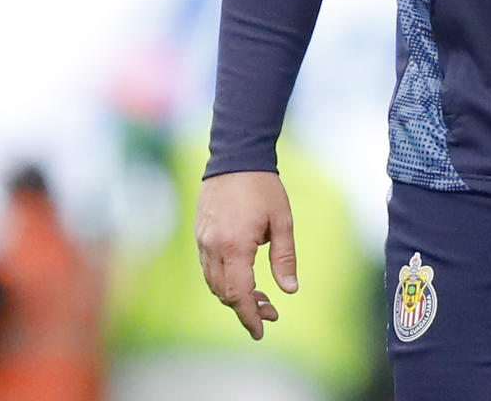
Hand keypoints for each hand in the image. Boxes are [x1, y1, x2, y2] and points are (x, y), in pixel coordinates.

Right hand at [196, 170, 297, 340]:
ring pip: (214, 283)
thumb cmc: (264, 188)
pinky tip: (244, 279)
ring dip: (234, 296)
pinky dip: (224, 280)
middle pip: (224, 293)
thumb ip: (285, 257)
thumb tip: (290, 290)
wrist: (235, 160)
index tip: (260, 331)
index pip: (238, 293)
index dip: (249, 316)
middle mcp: (213, 248)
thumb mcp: (283, 221)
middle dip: (246, 308)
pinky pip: (209, 268)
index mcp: (235, 246)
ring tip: (261, 298)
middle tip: (271, 313)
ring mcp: (203, 242)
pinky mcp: (200, 235)